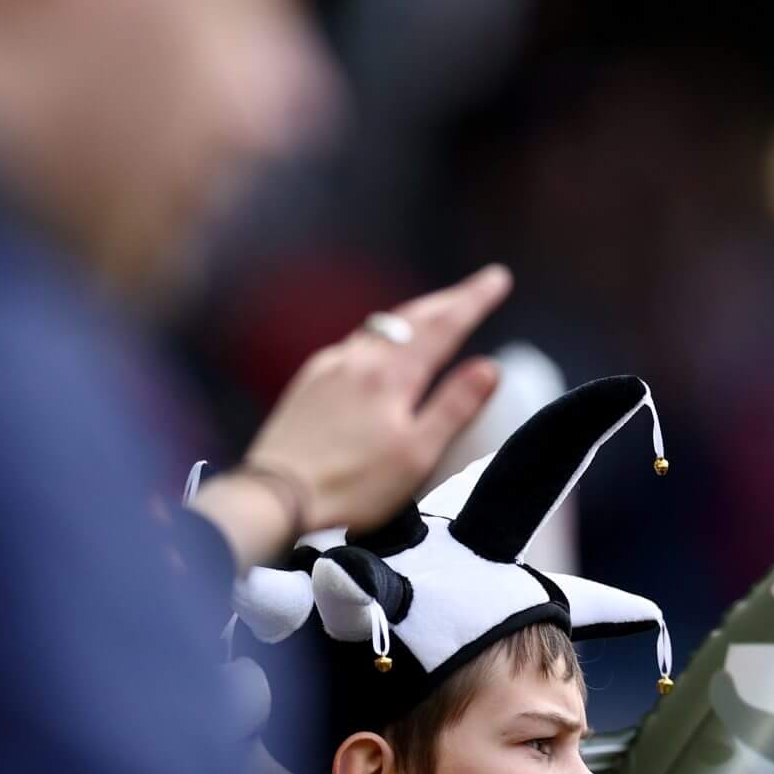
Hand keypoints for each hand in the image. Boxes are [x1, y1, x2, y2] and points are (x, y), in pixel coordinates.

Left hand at [192, 265, 514, 561]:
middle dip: (447, 300)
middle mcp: (360, 359)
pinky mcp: (308, 383)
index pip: (444, 326)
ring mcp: (329, 367)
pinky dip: (379, 336)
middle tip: (473, 288)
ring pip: (380, 328)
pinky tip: (379, 347)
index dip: (474, 300)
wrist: (275, 495)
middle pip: (411, 318)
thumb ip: (454, 407)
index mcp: (392, 376)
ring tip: (433, 312)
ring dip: (413, 315)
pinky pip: (353, 345)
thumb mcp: (417, 454)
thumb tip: (490, 367)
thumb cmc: (352, 485)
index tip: (498, 278)